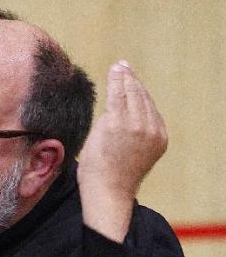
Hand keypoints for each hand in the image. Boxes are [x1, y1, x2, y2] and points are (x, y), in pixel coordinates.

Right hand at [78, 61, 167, 240]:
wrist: (111, 190)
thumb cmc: (95, 165)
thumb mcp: (95, 134)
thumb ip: (109, 112)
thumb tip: (118, 96)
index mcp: (117, 123)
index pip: (119, 92)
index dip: (117, 77)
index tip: (117, 66)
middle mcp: (139, 126)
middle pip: (136, 94)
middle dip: (129, 79)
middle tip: (124, 66)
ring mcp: (153, 133)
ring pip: (147, 103)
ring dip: (139, 90)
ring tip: (131, 79)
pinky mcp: (161, 140)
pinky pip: (154, 115)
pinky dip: (147, 105)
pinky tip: (140, 99)